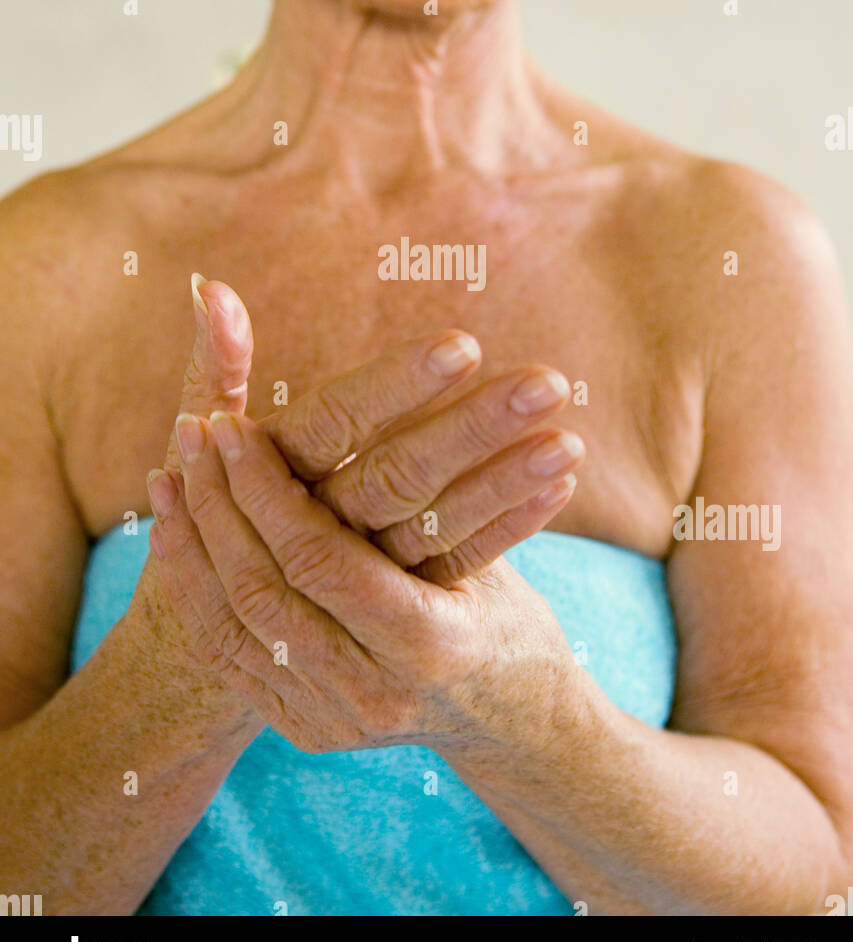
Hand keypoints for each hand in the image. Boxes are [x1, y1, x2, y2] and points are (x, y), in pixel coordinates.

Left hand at [149, 412, 578, 754]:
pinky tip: (175, 533)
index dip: (267, 487)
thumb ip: (434, 493)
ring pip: (233, 622)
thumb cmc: (508, 612)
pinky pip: (229, 653)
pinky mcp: (303, 727)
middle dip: (219, 501)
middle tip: (194, 427)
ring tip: (168, 473)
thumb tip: (390, 395)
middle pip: (263, 587)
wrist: (510, 721)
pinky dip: (197, 588)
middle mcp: (373, 691)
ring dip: (193, 541)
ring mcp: (332, 719)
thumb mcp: (485, 548)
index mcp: (430, 643)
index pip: (318, 557)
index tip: (235, 423)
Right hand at [159, 277, 585, 585]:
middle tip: (547, 382)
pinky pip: (455, 566)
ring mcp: (357, 574)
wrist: (206, 655)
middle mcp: (315, 526)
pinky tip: (561, 483)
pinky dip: (508, 528)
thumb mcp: (197, 446)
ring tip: (567, 439)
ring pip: (434, 526)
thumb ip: (214, 366)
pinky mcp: (391, 606)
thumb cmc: (209, 518)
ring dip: (502, 480)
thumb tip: (215, 287)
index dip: (395, 386)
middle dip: (472, 429)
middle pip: (395, 476)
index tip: (464, 346)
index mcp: (272, 472)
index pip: (335, 421)